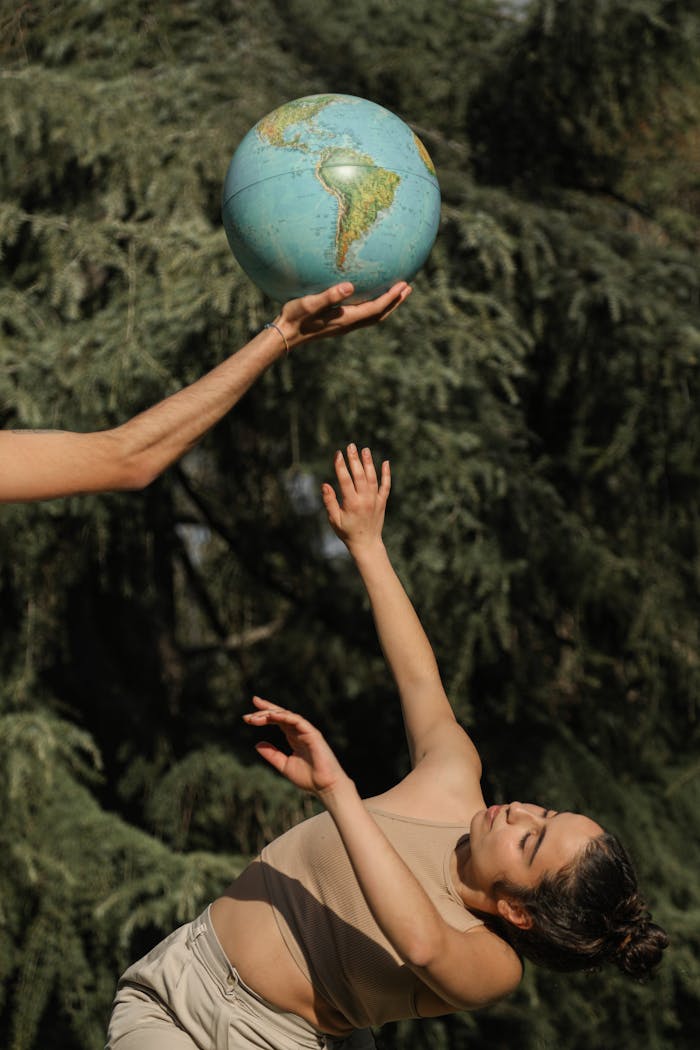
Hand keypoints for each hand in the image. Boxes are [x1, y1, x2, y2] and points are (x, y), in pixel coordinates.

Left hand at [243, 696, 347, 797]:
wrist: (324, 786)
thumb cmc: (308, 778)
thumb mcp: (284, 765)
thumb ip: (272, 754)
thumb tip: (257, 744)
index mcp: (293, 736)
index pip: (277, 721)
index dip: (263, 716)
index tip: (247, 717)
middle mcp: (299, 731)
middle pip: (280, 714)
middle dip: (265, 709)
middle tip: (249, 711)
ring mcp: (306, 731)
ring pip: (287, 715)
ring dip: (271, 713)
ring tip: (256, 716)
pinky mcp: (313, 733)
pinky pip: (297, 720)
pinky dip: (284, 716)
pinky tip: (272, 716)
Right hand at [275, 281, 410, 349]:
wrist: (285, 335)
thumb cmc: (294, 317)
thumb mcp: (309, 303)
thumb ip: (329, 295)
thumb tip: (350, 286)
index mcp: (346, 319)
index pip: (375, 308)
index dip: (391, 297)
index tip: (403, 285)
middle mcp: (349, 324)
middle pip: (379, 314)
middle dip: (395, 302)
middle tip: (408, 288)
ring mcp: (344, 326)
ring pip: (372, 317)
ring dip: (387, 305)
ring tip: (396, 293)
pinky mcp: (338, 324)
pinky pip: (363, 315)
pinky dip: (373, 307)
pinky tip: (369, 296)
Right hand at [322, 444, 389, 553]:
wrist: (366, 544)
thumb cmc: (347, 532)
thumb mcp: (334, 520)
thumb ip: (329, 502)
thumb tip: (325, 485)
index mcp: (351, 503)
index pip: (345, 480)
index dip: (341, 466)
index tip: (338, 454)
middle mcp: (365, 500)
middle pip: (360, 475)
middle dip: (355, 459)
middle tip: (351, 446)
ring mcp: (375, 500)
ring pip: (373, 478)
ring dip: (369, 463)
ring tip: (365, 449)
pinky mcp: (382, 502)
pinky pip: (386, 486)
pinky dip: (386, 474)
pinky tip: (385, 462)